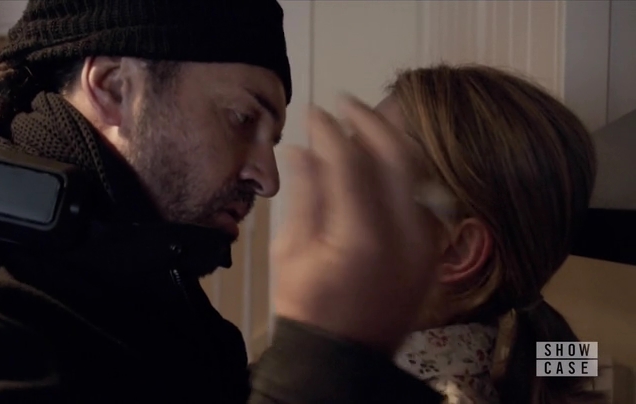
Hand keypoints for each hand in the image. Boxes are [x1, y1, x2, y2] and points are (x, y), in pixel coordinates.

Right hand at [270, 95, 439, 354]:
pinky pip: (421, 198)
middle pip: (397, 156)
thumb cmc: (309, 309)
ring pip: (416, 174)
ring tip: (363, 130)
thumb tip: (302, 150)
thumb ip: (305, 196)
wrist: (345, 359)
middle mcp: (405, 235)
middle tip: (347, 104)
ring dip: (390, 145)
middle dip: (371, 121)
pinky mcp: (431, 252)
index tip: (314, 112)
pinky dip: (402, 177)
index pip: (349, 163)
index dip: (329, 131)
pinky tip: (380, 170)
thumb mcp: (292, 253)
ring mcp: (425, 244)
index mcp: (362, 237)